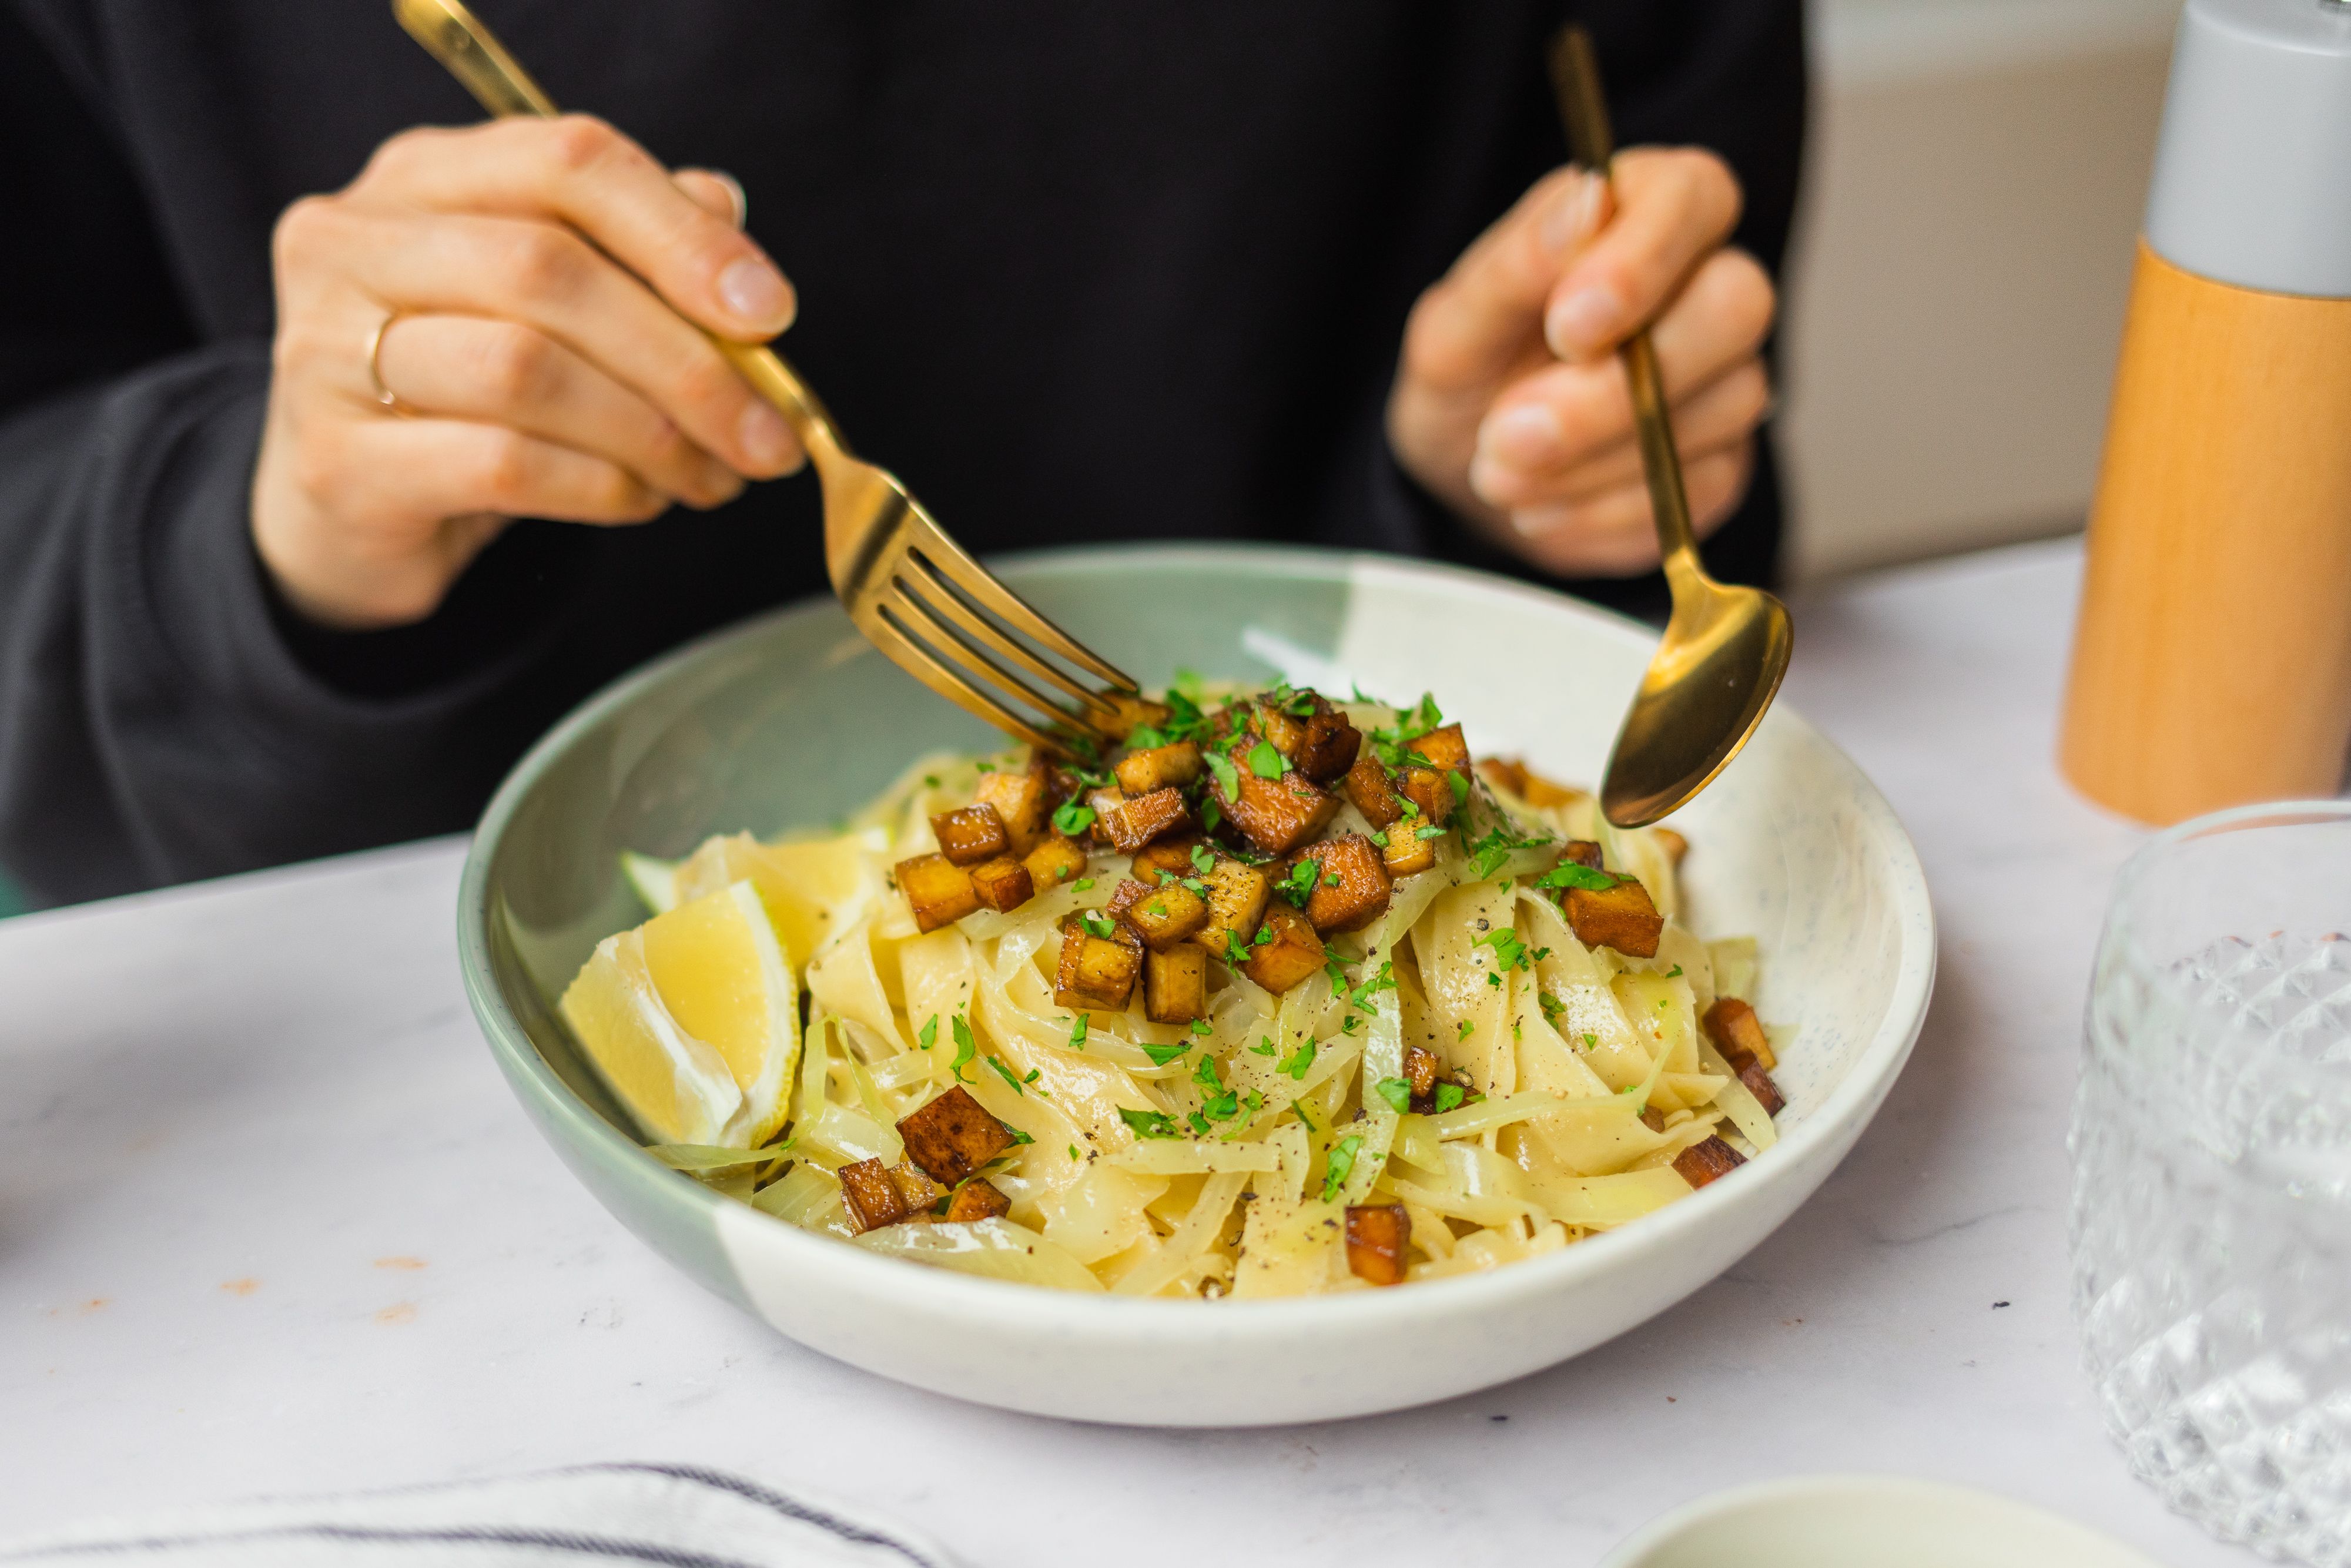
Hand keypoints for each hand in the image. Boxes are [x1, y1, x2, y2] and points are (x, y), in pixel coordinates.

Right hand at [252, 115, 803, 628]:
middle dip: (686, 361)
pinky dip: (599, 486)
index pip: (567, 162)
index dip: (683, 235)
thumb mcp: (553, 306)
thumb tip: (730, 224)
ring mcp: (326, 350)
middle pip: (549, 270)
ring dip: (650, 433)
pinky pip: (501, 464)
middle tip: (766, 435)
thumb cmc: (468, 392)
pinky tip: (641, 500)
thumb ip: (634, 251)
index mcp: (422, 178)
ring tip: (713, 475)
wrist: (351, 512)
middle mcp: (355, 243)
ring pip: (526, 370)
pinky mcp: (339, 462)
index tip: (772, 313)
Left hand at [1385, 149, 1775, 576]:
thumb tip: (1587, 201)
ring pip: (1722, 408)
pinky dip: (1603, 512)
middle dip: (1615, 388)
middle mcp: (1707, 283)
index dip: (1640, 263)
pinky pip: (1696, 492)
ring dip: (1593, 459)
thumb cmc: (1474, 366)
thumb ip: (1516, 267)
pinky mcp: (1723, 465)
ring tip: (1501, 470)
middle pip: (1736, 306)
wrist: (1472, 464)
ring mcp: (1727, 377)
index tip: (1566, 327)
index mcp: (1646, 210)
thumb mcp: (1456, 321)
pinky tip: (1541, 506)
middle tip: (1510, 433)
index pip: (1693, 196)